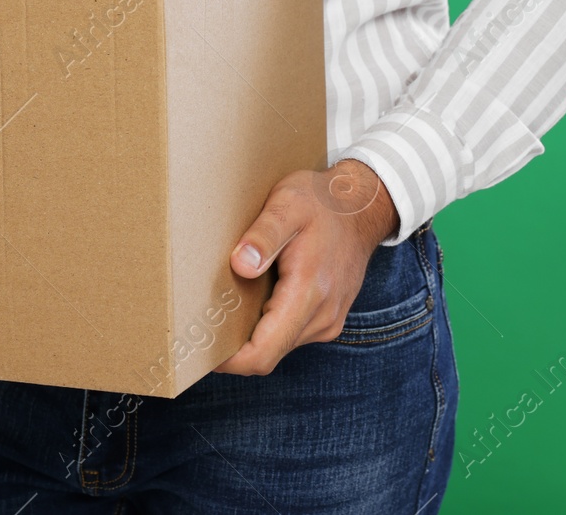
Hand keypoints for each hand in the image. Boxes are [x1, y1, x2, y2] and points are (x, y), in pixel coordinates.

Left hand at [214, 158, 397, 375]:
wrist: (363, 207)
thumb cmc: (322, 203)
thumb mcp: (288, 204)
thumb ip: (264, 236)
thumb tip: (240, 265)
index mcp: (308, 291)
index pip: (263, 353)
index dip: (229, 361)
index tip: (202, 350)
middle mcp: (322, 316)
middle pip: (267, 355)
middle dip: (233, 350)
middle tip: (203, 327)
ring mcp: (328, 320)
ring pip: (278, 347)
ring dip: (251, 337)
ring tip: (226, 309)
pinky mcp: (328, 318)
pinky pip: (290, 335)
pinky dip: (268, 328)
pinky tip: (253, 301)